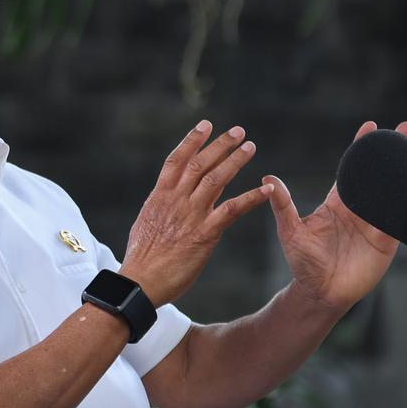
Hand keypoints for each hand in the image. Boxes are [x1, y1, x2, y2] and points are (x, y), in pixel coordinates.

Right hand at [120, 121, 272, 306]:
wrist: (140, 282)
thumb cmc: (141, 258)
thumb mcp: (146, 223)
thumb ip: (160, 208)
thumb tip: (165, 199)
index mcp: (160, 196)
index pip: (176, 160)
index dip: (192, 141)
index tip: (206, 125)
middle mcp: (176, 200)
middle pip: (200, 164)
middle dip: (220, 145)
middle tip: (238, 131)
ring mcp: (190, 215)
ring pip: (216, 179)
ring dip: (235, 161)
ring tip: (250, 147)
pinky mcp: (204, 234)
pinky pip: (232, 210)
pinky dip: (251, 198)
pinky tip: (266, 190)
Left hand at [266, 121, 406, 311]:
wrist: (321, 292)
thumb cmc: (303, 263)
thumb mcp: (290, 231)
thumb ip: (282, 205)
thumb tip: (268, 179)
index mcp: (336, 202)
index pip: (350, 168)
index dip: (360, 147)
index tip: (369, 126)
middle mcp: (357, 208)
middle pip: (377, 173)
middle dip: (391, 150)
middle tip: (404, 128)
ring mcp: (373, 223)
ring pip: (393, 191)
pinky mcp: (386, 239)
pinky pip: (401, 216)